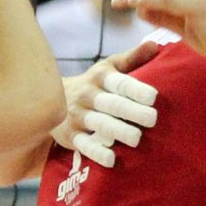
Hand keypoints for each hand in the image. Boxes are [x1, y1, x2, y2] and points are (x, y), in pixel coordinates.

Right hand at [52, 40, 161, 166]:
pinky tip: (111, 160)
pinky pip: (84, 145)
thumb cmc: (93, 84)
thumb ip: (132, 58)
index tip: (153, 96)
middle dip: (131, 111)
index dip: (135, 88)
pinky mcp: (70, 136)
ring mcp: (77, 116)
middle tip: (152, 119)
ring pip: (99, 124)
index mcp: (100, 77)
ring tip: (137, 138)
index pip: (120, 82)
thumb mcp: (108, 68)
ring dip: (117, 131)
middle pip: (112, 104)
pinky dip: (97, 152)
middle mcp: (88, 95)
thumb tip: (155, 45)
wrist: (50, 99)